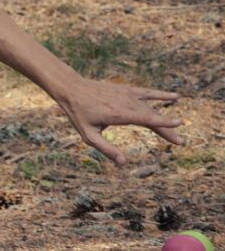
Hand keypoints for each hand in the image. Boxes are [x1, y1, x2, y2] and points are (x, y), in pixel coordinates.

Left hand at [54, 76, 184, 165]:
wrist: (72, 88)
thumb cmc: (79, 113)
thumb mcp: (89, 135)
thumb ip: (107, 149)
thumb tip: (123, 164)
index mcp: (118, 114)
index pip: (145, 119)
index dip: (162, 123)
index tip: (177, 128)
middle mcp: (125, 102)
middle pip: (150, 116)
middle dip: (166, 128)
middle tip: (180, 142)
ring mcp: (126, 94)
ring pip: (150, 106)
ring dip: (165, 116)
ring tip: (180, 125)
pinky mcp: (125, 90)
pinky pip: (146, 92)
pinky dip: (159, 95)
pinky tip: (174, 97)